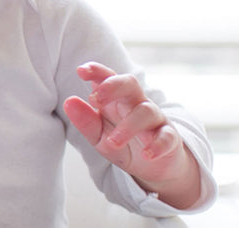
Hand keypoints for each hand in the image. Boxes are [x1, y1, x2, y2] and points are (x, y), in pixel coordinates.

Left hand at [63, 62, 201, 208]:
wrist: (153, 168)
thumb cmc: (123, 144)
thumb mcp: (99, 137)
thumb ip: (86, 121)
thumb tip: (69, 102)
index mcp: (116, 100)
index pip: (108, 78)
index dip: (96, 71)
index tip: (81, 71)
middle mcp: (136, 103)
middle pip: (130, 83)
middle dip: (113, 86)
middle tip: (96, 98)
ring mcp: (155, 119)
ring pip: (146, 111)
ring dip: (128, 126)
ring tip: (113, 142)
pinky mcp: (170, 137)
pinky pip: (167, 136)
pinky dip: (157, 145)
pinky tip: (147, 154)